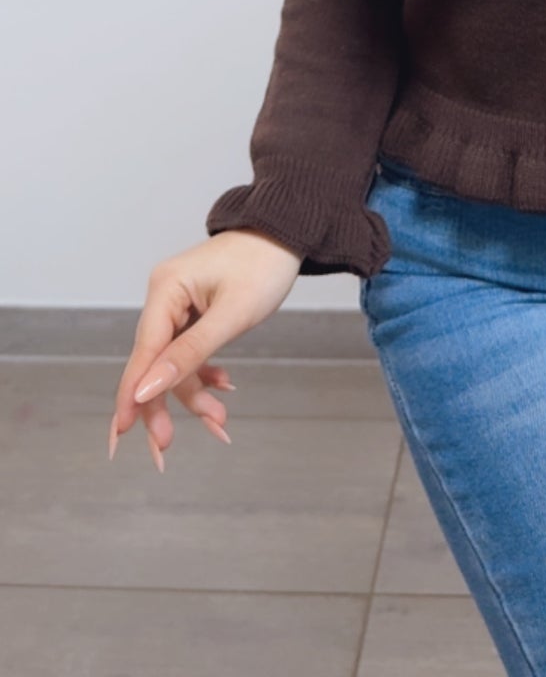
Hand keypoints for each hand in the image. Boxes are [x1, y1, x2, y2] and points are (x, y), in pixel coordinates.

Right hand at [107, 229, 301, 471]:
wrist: (287, 234)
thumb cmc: (264, 265)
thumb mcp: (232, 315)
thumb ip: (190, 353)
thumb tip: (148, 388)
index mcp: (165, 288)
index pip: (143, 351)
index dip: (133, 394)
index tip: (123, 432)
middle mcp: (164, 296)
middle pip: (155, 362)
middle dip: (167, 402)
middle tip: (168, 445)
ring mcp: (178, 304)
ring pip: (175, 362)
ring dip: (194, 392)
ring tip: (220, 420)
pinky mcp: (193, 311)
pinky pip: (190, 351)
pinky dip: (204, 371)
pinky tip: (222, 386)